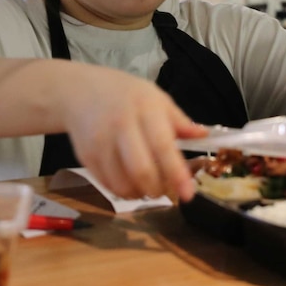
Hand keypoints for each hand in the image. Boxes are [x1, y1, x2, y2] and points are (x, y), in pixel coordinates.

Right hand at [59, 64, 207, 201]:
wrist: (82, 91)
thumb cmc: (126, 94)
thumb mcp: (157, 98)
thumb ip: (179, 120)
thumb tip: (204, 136)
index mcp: (144, 109)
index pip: (162, 146)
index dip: (177, 174)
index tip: (189, 194)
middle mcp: (120, 126)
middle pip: (141, 170)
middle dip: (158, 188)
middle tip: (167, 190)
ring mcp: (100, 143)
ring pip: (122, 184)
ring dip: (141, 193)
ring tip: (149, 187)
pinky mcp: (86, 157)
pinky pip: (108, 185)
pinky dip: (123, 191)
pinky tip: (131, 183)